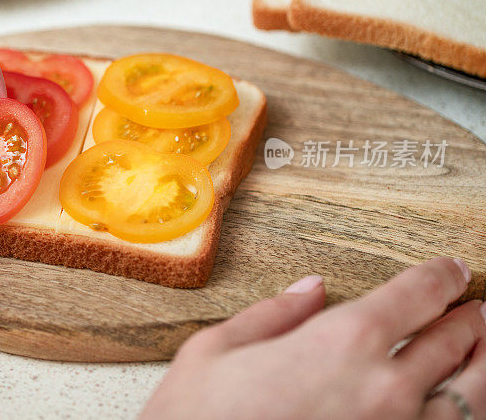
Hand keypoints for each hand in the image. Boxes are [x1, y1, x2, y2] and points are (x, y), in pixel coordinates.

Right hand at [142, 257, 484, 419]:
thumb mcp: (217, 350)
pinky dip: (468, 414)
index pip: (415, 296)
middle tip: (476, 309)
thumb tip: (311, 290)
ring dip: (485, 365)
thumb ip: (273, 314)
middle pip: (453, 342)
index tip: (453, 271)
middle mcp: (384, 388)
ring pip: (472, 395)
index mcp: (340, 342)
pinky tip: (465, 406)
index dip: (441, 277)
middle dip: (470, 320)